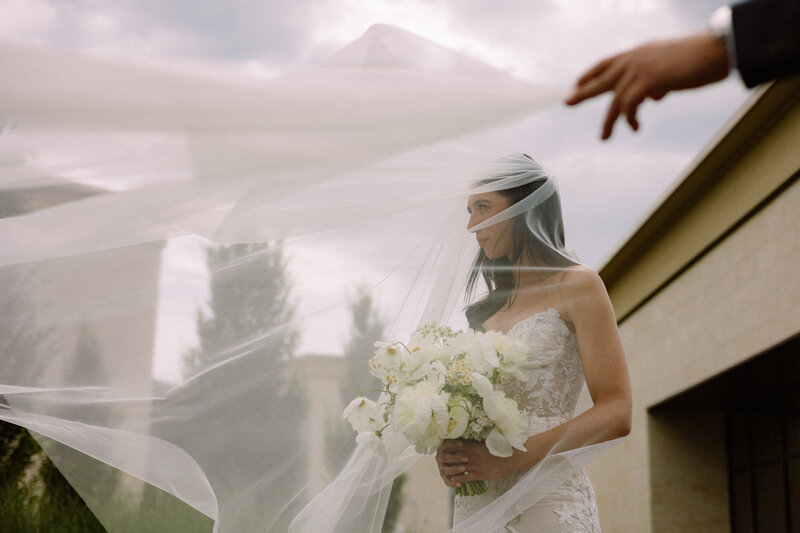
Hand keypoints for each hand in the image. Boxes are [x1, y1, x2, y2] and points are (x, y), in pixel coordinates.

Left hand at [435, 439, 516, 487]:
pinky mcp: (479, 475)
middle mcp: (471, 456)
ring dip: (451, 471)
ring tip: (446, 473)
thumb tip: (466, 441)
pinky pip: (465, 478)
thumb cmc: (497, 449)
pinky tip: (456, 481)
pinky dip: (459, 480)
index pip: (455, 447)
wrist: (509, 457)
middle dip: (448, 460)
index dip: (448, 450)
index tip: (443, 452)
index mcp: (472, 446)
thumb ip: (474, 443)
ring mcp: (475, 466)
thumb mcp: (484, 443)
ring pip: (458, 469)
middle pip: (454, 458)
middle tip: (442, 463)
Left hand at [565, 32, 729, 138]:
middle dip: (583, 92)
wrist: (717, 50)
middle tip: (567, 102)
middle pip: (601, 79)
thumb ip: (657, 81)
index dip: (591, 73)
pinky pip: (629, 105)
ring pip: (614, 99)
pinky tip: (635, 127)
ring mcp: (640, 69)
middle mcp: (635, 59)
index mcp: (639, 53)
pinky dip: (629, 119)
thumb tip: (653, 97)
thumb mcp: (671, 68)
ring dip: (610, 121)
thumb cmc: (700, 59)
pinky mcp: (649, 81)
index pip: (607, 62)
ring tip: (604, 136)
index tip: (577, 83)